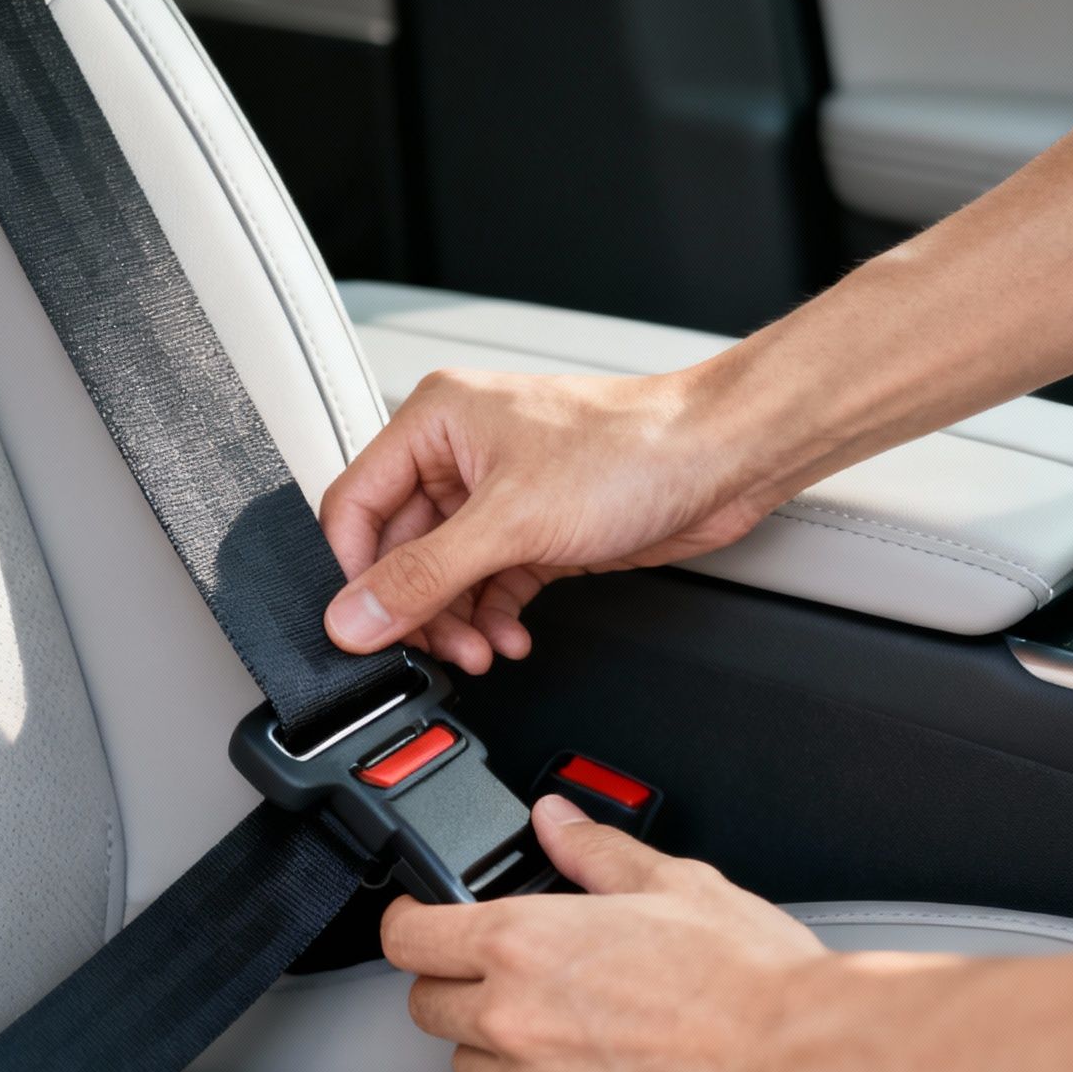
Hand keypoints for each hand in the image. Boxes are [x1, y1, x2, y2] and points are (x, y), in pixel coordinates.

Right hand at [320, 368, 769, 674]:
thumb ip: (423, 576)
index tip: (359, 628)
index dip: (351, 574)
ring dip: (455, 622)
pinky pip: (487, 585)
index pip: (355, 505)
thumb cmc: (635, 449)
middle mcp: (459, 454)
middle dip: (416, 608)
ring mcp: (499, 495)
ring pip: (442, 576)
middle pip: (398, 550)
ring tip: (479, 650)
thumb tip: (354, 616)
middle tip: (432, 649)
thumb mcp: (511, 521)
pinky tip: (508, 638)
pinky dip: (492, 618)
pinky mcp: (535, 530)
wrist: (721, 460)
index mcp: (435, 421)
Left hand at [382, 795, 829, 1071]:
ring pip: (465, 1063)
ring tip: (540, 1009)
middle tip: (490, 959)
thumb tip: (557, 821)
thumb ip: (594, 849)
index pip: (408, 936)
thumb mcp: (670, 881)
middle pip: (424, 1004)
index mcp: (523, 942)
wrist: (797, 1058)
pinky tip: (575, 1053)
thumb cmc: (746, 977)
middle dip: (447, 978)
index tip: (424, 912)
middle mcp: (515, 1017)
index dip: (409, 917)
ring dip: (484, 1036)